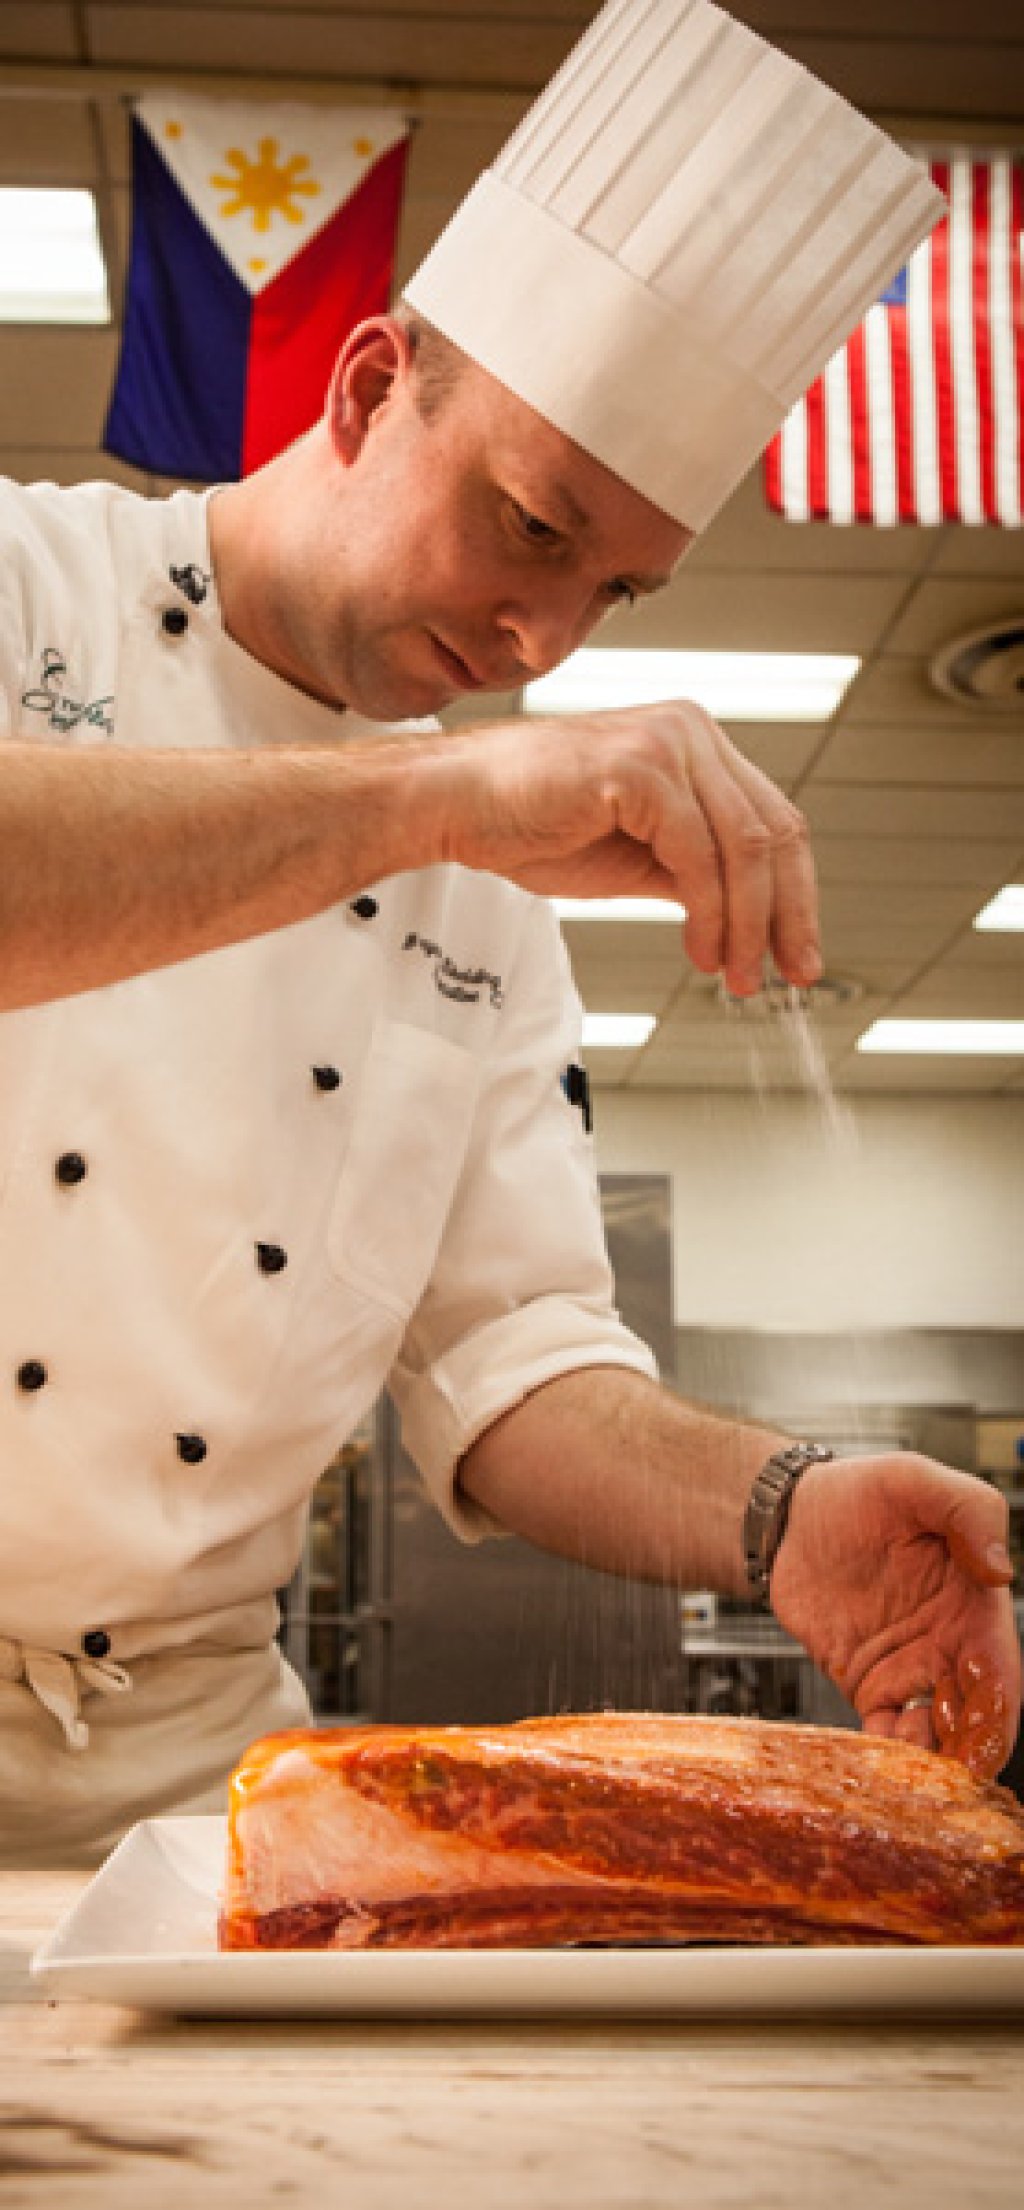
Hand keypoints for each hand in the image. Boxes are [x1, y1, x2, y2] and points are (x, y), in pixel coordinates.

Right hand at [438, 702, 820, 996]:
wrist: (453, 805)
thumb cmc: (528, 824)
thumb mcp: (637, 856)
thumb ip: (694, 870)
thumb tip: (749, 918)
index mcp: (694, 743)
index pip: (773, 820)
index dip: (795, 894)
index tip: (795, 953)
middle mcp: (691, 731)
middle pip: (774, 833)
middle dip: (785, 916)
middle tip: (785, 975)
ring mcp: (668, 742)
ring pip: (744, 848)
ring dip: (747, 925)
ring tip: (735, 974)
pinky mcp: (639, 767)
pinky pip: (699, 854)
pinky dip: (709, 912)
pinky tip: (700, 949)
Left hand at [770, 1454, 1021, 1779]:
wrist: (788, 1517)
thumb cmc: (857, 1493)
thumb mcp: (915, 1479)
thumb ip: (968, 1511)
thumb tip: (999, 1571)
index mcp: (974, 1602)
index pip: (1000, 1667)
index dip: (997, 1708)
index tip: (981, 1738)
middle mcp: (949, 1641)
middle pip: (976, 1712)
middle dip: (970, 1750)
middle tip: (948, 1777)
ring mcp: (909, 1667)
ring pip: (936, 1731)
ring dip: (930, 1759)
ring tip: (907, 1769)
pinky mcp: (868, 1685)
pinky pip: (888, 1731)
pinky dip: (889, 1754)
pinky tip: (877, 1763)